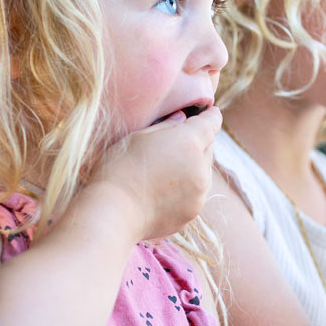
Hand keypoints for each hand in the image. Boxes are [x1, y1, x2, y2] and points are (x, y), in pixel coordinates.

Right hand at [91, 105, 220, 241]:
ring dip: (193, 166)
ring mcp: (199, 194)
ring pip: (203, 172)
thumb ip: (165, 126)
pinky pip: (195, 194)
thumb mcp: (138, 137)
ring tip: (168, 168)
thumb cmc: (119, 167)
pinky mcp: (192, 213)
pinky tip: (163, 189)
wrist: (113, 211)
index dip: (211, 116)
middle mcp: (200, 168)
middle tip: (179, 140)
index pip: (211, 123)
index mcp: (189, 142)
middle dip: (199, 141)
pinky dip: (186, 188)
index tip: (210, 112)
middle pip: (209, 148)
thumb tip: (182, 119)